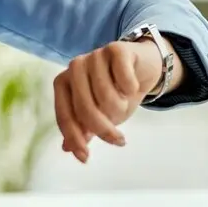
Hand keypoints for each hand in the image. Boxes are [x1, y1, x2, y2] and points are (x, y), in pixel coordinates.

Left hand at [54, 41, 163, 162]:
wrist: (143, 68)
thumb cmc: (117, 93)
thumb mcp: (100, 115)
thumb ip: (83, 129)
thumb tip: (67, 148)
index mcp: (64, 83)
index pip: (65, 115)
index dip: (75, 138)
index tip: (86, 157)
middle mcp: (75, 67)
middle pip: (85, 109)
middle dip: (104, 129)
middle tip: (119, 140)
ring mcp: (95, 55)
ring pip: (106, 96)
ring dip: (121, 108)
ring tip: (125, 105)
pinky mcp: (116, 49)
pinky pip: (123, 80)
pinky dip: (131, 89)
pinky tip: (133, 86)